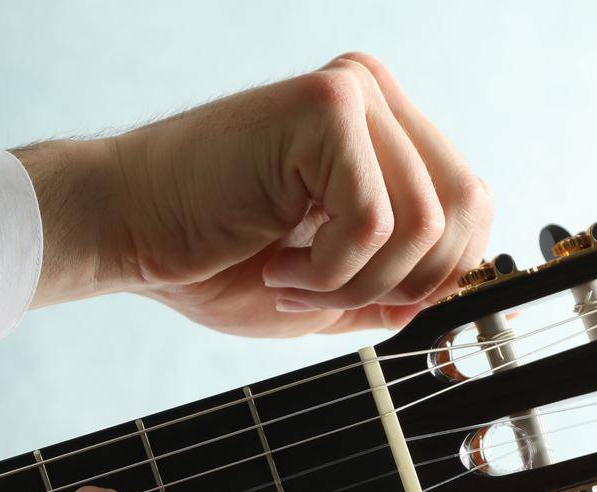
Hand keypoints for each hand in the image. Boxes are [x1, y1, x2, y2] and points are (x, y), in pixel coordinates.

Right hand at [13, 52, 493, 335]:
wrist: (125, 231)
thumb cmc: (209, 257)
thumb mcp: (330, 288)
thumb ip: (397, 286)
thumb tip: (451, 293)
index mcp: (384, 129)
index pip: (472, 206)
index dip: (433, 274)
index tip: (359, 294)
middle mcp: (375, 96)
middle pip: (465, 212)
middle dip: (401, 282)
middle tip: (320, 292)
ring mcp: (352, 93)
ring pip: (423, 224)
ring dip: (354, 282)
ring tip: (289, 278)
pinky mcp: (326, 106)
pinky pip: (374, 222)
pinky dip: (327, 270)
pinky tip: (275, 260)